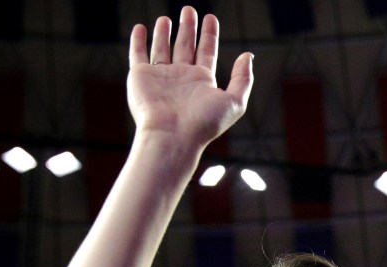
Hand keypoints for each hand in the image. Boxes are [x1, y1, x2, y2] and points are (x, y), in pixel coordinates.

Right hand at [127, 6, 252, 150]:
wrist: (173, 135)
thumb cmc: (204, 123)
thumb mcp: (234, 101)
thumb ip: (243, 79)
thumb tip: (248, 55)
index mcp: (202, 81)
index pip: (207, 52)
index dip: (209, 35)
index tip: (211, 18)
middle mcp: (182, 78)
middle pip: (186, 46)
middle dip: (189, 28)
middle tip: (189, 10)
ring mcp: (160, 77)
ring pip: (163, 48)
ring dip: (165, 33)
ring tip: (167, 18)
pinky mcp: (140, 77)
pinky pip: (138, 55)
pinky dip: (138, 41)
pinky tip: (141, 28)